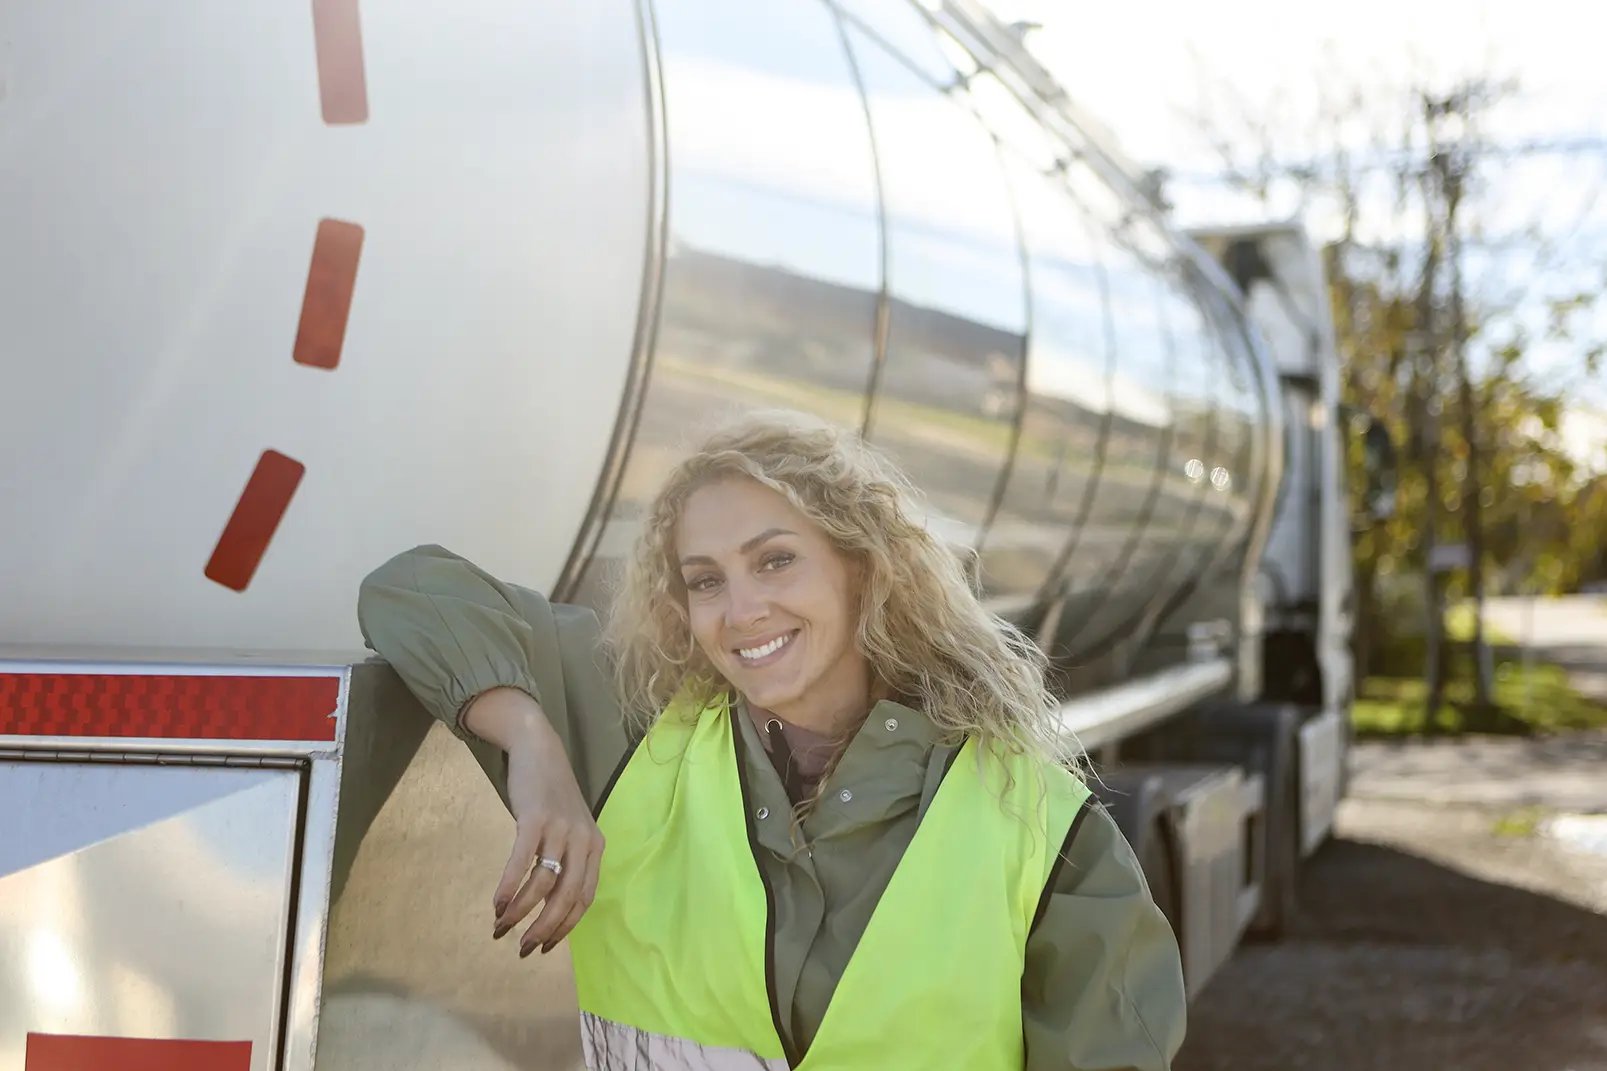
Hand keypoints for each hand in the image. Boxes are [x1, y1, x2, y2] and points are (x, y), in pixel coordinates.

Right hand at [466, 689, 605, 956]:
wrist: (539, 748)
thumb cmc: (551, 795)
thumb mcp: (570, 828)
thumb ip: (567, 861)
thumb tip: (547, 906)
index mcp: (595, 846)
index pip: (585, 898)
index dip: (565, 927)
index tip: (545, 947)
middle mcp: (583, 839)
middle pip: (567, 897)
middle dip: (544, 929)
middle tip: (523, 949)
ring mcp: (560, 828)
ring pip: (543, 884)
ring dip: (519, 912)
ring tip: (500, 927)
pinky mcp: (536, 818)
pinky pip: (522, 861)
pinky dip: (508, 886)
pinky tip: (496, 903)